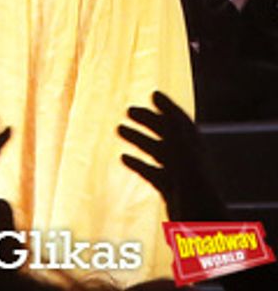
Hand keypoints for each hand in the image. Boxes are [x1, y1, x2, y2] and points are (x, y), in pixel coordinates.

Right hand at [119, 90, 225, 220]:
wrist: (202, 226)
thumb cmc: (195, 189)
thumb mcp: (184, 154)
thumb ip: (172, 128)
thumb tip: (157, 98)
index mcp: (195, 147)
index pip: (181, 120)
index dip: (168, 106)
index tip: (153, 94)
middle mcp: (189, 159)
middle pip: (167, 133)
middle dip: (149, 120)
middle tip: (129, 110)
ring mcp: (180, 175)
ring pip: (157, 151)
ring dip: (138, 139)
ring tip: (119, 129)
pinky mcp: (170, 190)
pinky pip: (151, 172)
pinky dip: (138, 162)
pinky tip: (123, 158)